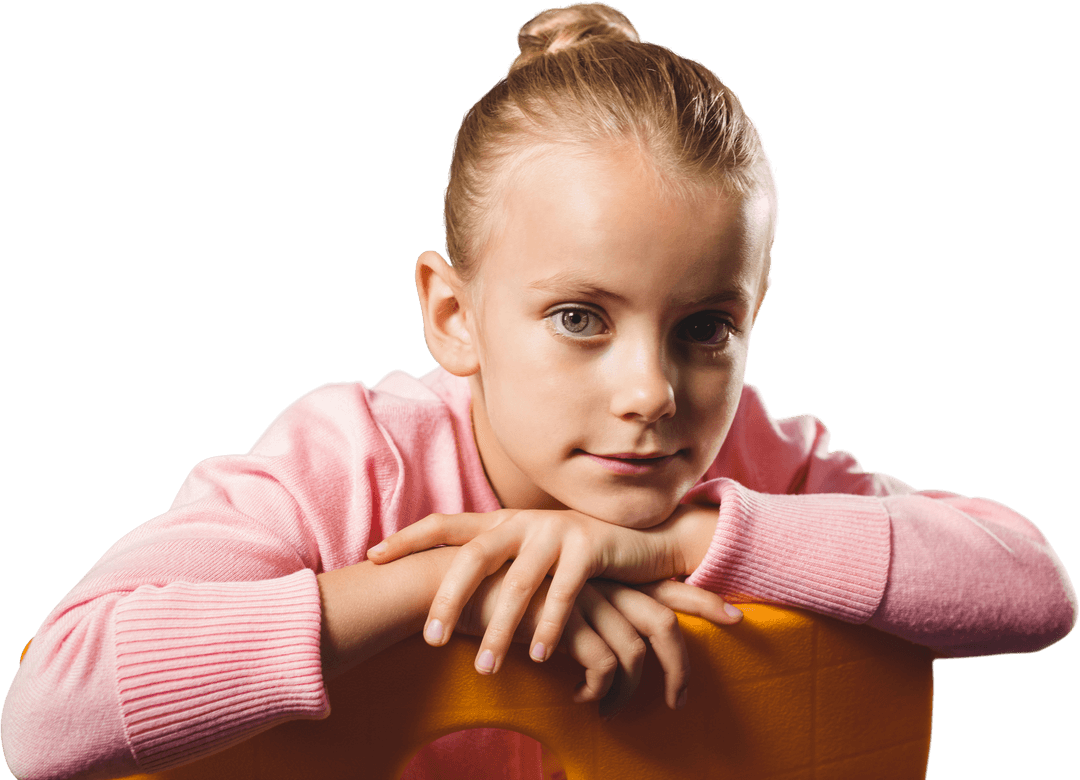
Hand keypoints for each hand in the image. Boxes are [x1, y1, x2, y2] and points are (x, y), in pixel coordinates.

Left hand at [369, 505, 738, 678]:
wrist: (641, 535)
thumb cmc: (572, 552)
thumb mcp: (528, 551)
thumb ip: (494, 562)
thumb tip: (444, 589)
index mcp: (501, 521)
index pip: (445, 523)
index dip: (408, 537)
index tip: (372, 556)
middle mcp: (523, 521)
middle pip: (473, 557)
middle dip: (449, 600)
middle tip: (431, 641)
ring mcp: (556, 531)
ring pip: (518, 583)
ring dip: (501, 629)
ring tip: (487, 669)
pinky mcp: (589, 546)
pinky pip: (564, 593)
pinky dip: (549, 626)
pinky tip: (539, 657)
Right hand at [456, 566, 737, 717]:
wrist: (454, 579)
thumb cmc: (498, 590)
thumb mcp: (544, 592)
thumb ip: (575, 605)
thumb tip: (599, 637)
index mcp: (603, 573)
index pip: (664, 585)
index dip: (700, 600)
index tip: (735, 615)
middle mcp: (602, 584)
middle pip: (664, 622)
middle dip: (682, 664)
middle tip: (682, 700)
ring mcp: (586, 602)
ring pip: (636, 653)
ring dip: (632, 692)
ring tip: (616, 714)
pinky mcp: (567, 624)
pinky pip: (603, 666)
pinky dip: (600, 690)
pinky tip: (585, 702)